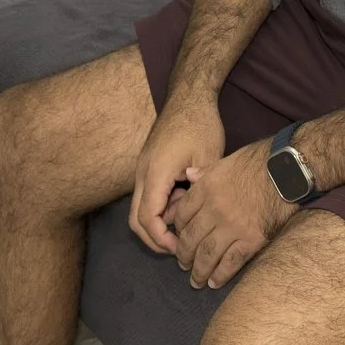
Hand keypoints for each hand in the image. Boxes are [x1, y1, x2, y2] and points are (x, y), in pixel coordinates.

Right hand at [129, 99, 223, 254]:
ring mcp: (143, 170)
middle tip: (181, 247)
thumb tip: (199, 217)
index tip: (181, 247)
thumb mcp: (208, 157)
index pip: (148, 218)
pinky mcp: (148, 167)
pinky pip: (148, 196)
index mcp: (155, 173)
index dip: (161, 239)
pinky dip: (162, 207)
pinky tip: (184, 202)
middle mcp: (142, 174)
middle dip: (155, 238)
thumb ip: (200, 189)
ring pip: (140, 208)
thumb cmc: (200, 124)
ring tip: (187, 222)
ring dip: (160, 221)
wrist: (188, 97)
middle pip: (136, 219)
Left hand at [165, 138, 296, 289]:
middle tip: (183, 265)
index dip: (178, 230)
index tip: (179, 238)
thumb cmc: (258, 162)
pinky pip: (231, 262)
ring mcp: (232, 227)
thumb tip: (189, 175)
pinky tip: (214, 282)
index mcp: (205, 189)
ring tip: (196, 281)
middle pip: (190, 239)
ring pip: (207, 255)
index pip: (182, 215)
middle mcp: (214, 210)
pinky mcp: (251, 240)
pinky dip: (220, 275)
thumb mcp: (225, 161)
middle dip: (184, 256)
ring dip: (198, 271)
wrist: (287, 171)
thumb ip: (205, 172)